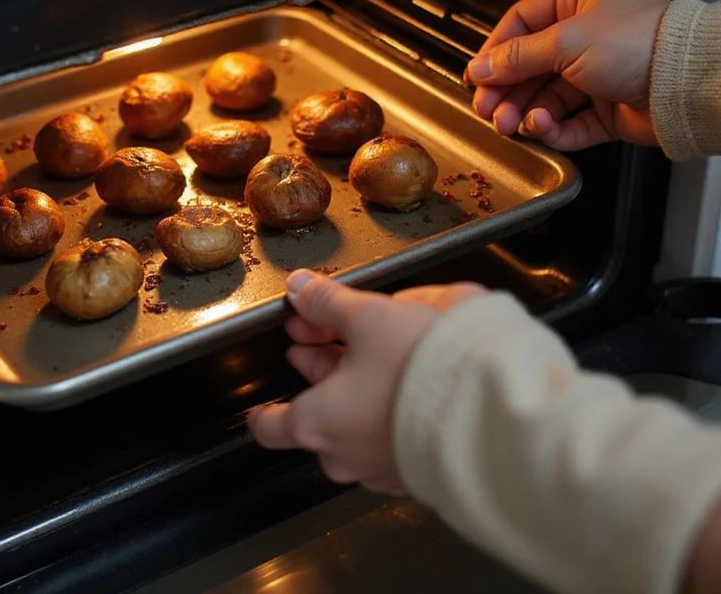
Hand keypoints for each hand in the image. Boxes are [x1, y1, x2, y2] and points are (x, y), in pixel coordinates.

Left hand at [247, 269, 484, 492]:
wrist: (493, 412)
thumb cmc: (422, 372)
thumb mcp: (368, 317)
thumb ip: (328, 303)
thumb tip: (301, 289)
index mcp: (317, 424)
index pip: (270, 427)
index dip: (264, 406)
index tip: (267, 394)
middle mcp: (345, 456)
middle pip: (317, 413)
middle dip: (320, 367)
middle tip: (325, 330)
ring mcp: (382, 468)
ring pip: (354, 424)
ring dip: (355, 387)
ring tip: (368, 345)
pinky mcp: (417, 469)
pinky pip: (389, 436)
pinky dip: (387, 408)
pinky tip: (404, 377)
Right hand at [467, 0, 669, 149]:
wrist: (686, 82)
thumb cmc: (639, 43)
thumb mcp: (565, 40)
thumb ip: (516, 57)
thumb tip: (481, 68)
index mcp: (581, 1)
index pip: (522, 23)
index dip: (496, 50)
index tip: (477, 75)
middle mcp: (590, 36)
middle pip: (530, 66)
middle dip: (506, 91)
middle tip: (487, 108)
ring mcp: (600, 74)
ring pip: (546, 98)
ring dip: (523, 113)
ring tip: (510, 125)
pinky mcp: (609, 110)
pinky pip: (569, 123)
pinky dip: (550, 129)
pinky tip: (540, 129)